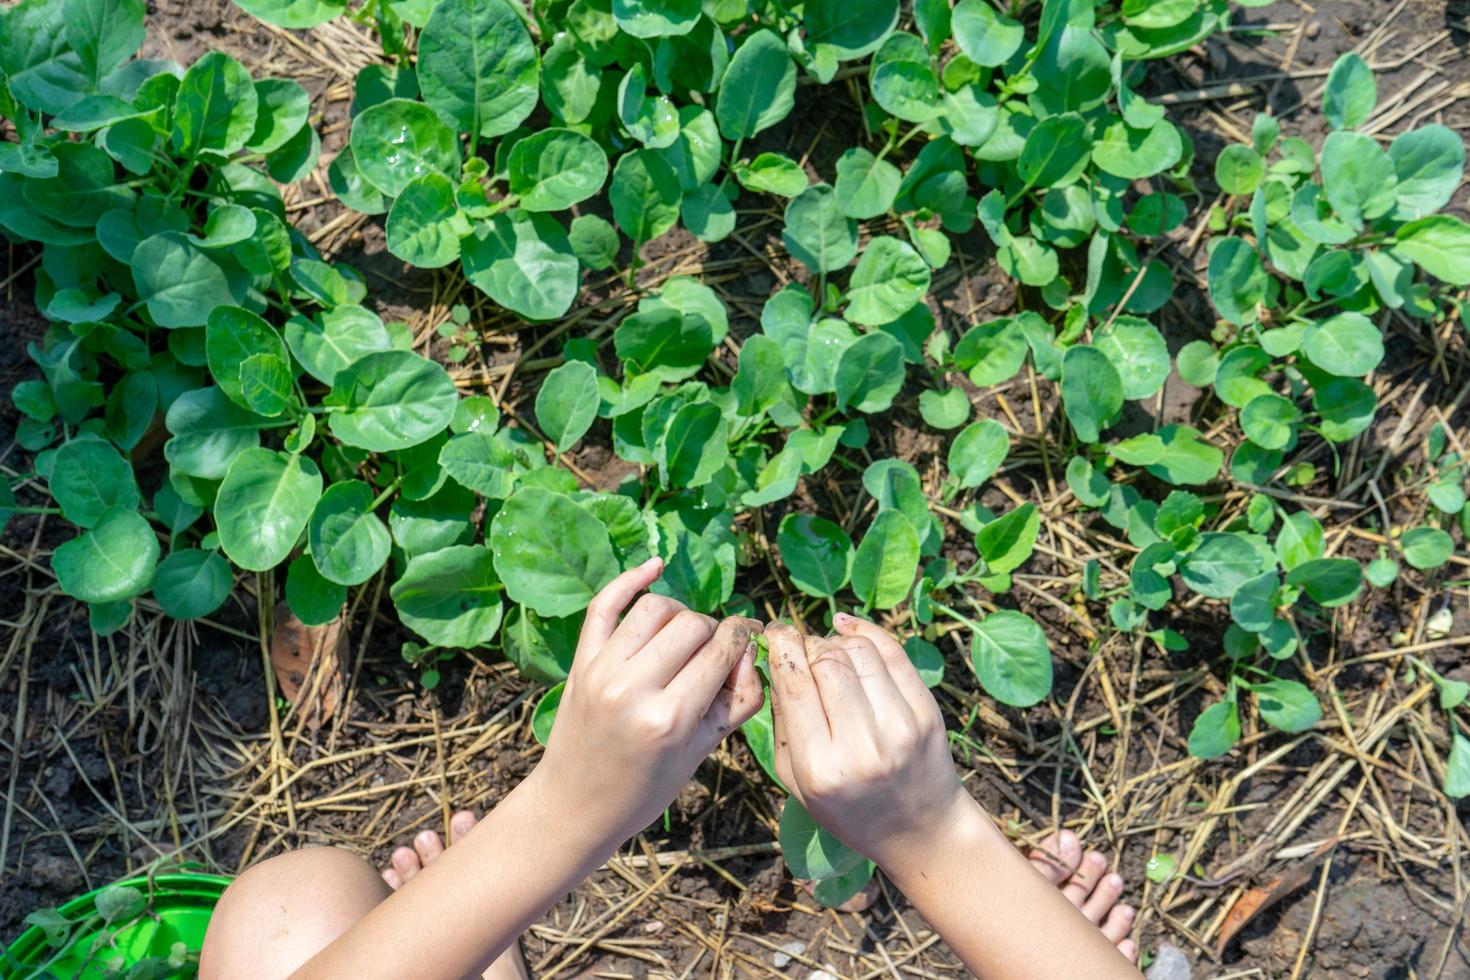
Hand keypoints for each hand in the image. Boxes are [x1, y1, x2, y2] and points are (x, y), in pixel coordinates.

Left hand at [533, 558, 764, 846]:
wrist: (576, 805)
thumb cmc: (646, 788)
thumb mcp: (703, 753)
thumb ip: (738, 700)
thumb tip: (749, 650)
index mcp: (670, 718)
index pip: (721, 649)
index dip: (742, 639)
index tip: (748, 640)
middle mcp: (633, 688)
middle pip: (693, 625)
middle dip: (714, 631)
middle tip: (714, 652)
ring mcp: (602, 671)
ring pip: (656, 607)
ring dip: (681, 613)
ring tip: (685, 635)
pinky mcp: (580, 662)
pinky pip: (604, 604)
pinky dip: (631, 579)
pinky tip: (655, 567)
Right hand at [767, 614, 979, 871]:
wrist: (921, 830)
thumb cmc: (848, 808)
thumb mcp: (796, 780)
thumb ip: (782, 723)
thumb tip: (777, 662)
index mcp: (821, 768)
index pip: (795, 685)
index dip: (781, 648)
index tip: (773, 633)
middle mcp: (862, 747)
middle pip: (827, 662)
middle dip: (807, 644)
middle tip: (800, 646)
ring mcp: (901, 727)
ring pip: (859, 652)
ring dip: (835, 642)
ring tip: (826, 653)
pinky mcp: (927, 713)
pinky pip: (893, 653)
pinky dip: (866, 632)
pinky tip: (847, 630)